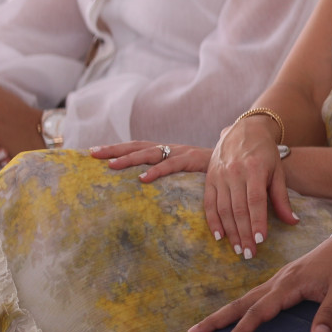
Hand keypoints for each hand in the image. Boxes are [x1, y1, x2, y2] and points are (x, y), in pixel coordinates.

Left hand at [91, 140, 212, 181]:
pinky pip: (171, 166)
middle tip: (92, 153)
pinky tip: (142, 179)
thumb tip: (151, 185)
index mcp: (167, 151)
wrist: (239, 158)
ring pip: (150, 153)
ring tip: (110, 165)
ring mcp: (181, 152)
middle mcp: (171, 148)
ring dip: (129, 158)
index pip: (137, 147)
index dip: (117, 148)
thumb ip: (173, 176)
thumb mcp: (187, 172)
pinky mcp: (192, 160)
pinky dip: (156, 171)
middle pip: (137, 146)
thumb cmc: (213, 169)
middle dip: (114, 149)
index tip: (94, 151)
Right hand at [188, 227, 331, 331]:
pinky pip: (257, 295)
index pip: (260, 311)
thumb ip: (330, 314)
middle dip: (217, 319)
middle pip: (242, 302)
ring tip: (205, 328)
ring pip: (247, 297)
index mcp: (290, 284)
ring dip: (226, 313)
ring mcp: (280, 279)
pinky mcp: (285, 279)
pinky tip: (237, 315)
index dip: (242, 330)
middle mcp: (280, 280)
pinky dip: (242, 306)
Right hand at [203, 115, 296, 257]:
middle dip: (244, 234)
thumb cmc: (265, 152)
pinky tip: (220, 236)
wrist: (244, 129)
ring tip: (238, 250)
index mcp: (255, 169)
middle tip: (249, 254)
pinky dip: (213, 221)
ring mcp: (220, 175)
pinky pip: (209, 203)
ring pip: (223, 209)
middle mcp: (235, 172)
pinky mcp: (210, 178)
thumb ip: (282, 198)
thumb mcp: (278, 171)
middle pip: (238, 208)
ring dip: (230, 232)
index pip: (255, 200)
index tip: (260, 240)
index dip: (257, 221)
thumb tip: (293, 222)